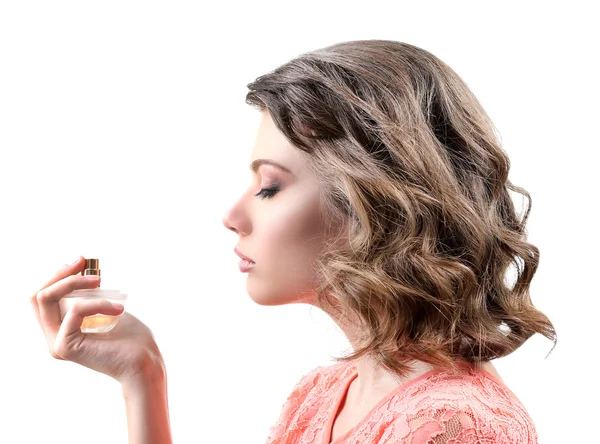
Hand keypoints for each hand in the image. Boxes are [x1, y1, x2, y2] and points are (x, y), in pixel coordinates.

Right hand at [30, 256, 164, 384]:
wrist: (145, 362)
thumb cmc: (132, 338)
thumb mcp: (107, 309)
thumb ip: (90, 297)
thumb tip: (79, 272)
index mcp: (61, 330)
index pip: (43, 297)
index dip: (58, 275)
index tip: (81, 260)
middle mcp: (53, 338)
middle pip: (37, 296)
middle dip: (60, 273)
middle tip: (82, 261)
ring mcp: (57, 343)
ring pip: (45, 299)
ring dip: (74, 282)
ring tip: (100, 282)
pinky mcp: (65, 347)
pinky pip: (74, 310)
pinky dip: (98, 303)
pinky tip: (118, 310)